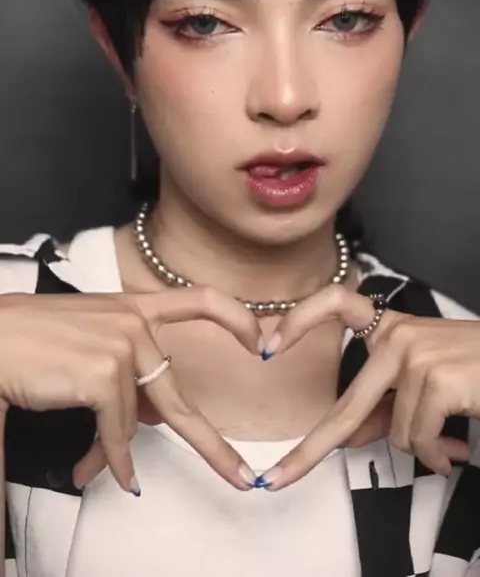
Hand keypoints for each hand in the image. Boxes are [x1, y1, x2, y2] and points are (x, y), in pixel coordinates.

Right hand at [0, 287, 261, 493]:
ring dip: (118, 451)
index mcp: (132, 307)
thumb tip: (150, 422)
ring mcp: (122, 344)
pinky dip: (111, 457)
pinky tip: (105, 471)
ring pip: (136, 419)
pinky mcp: (104, 372)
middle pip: (178, 393)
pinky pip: (116, 430)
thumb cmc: (33, 340)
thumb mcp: (89, 346)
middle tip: (238, 474)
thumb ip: (126, 375)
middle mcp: (133, 321)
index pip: (198, 300)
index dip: (236, 317)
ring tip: (105, 470)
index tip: (261, 342)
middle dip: (210, 443)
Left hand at [257, 284, 476, 490]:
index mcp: (391, 327)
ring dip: (423, 449)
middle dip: (310, 450)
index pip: (336, 301)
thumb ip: (385, 404)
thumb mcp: (426, 380)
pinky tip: (457, 446)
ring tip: (448, 441)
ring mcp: (415, 354)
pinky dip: (438, 454)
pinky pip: (420, 439)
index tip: (267, 347)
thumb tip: (345, 438)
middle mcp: (398, 334)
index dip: (300, 319)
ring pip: (395, 432)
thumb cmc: (475, 370)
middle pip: (347, 404)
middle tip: (277, 479)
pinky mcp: (436, 379)